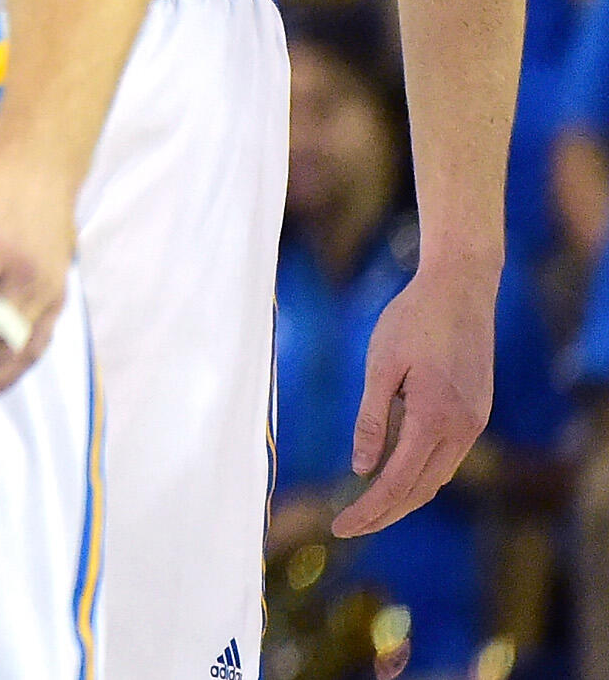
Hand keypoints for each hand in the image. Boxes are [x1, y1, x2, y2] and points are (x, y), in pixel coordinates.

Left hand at [331, 251, 495, 536]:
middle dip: (384, 513)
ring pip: (437, 477)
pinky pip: (446, 457)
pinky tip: (396, 475)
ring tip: (368, 510)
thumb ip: (373, 420)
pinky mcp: (476, 413)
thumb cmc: (413, 319)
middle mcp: (462, 429)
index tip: (339, 527)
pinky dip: (420, 474)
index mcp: (436, 419)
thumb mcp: (381, 366)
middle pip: (420, 489)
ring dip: (404, 498)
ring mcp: (474, 423)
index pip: (398, 482)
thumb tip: (362, 469)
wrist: (461, 288)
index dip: (369, 510)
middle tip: (347, 527)